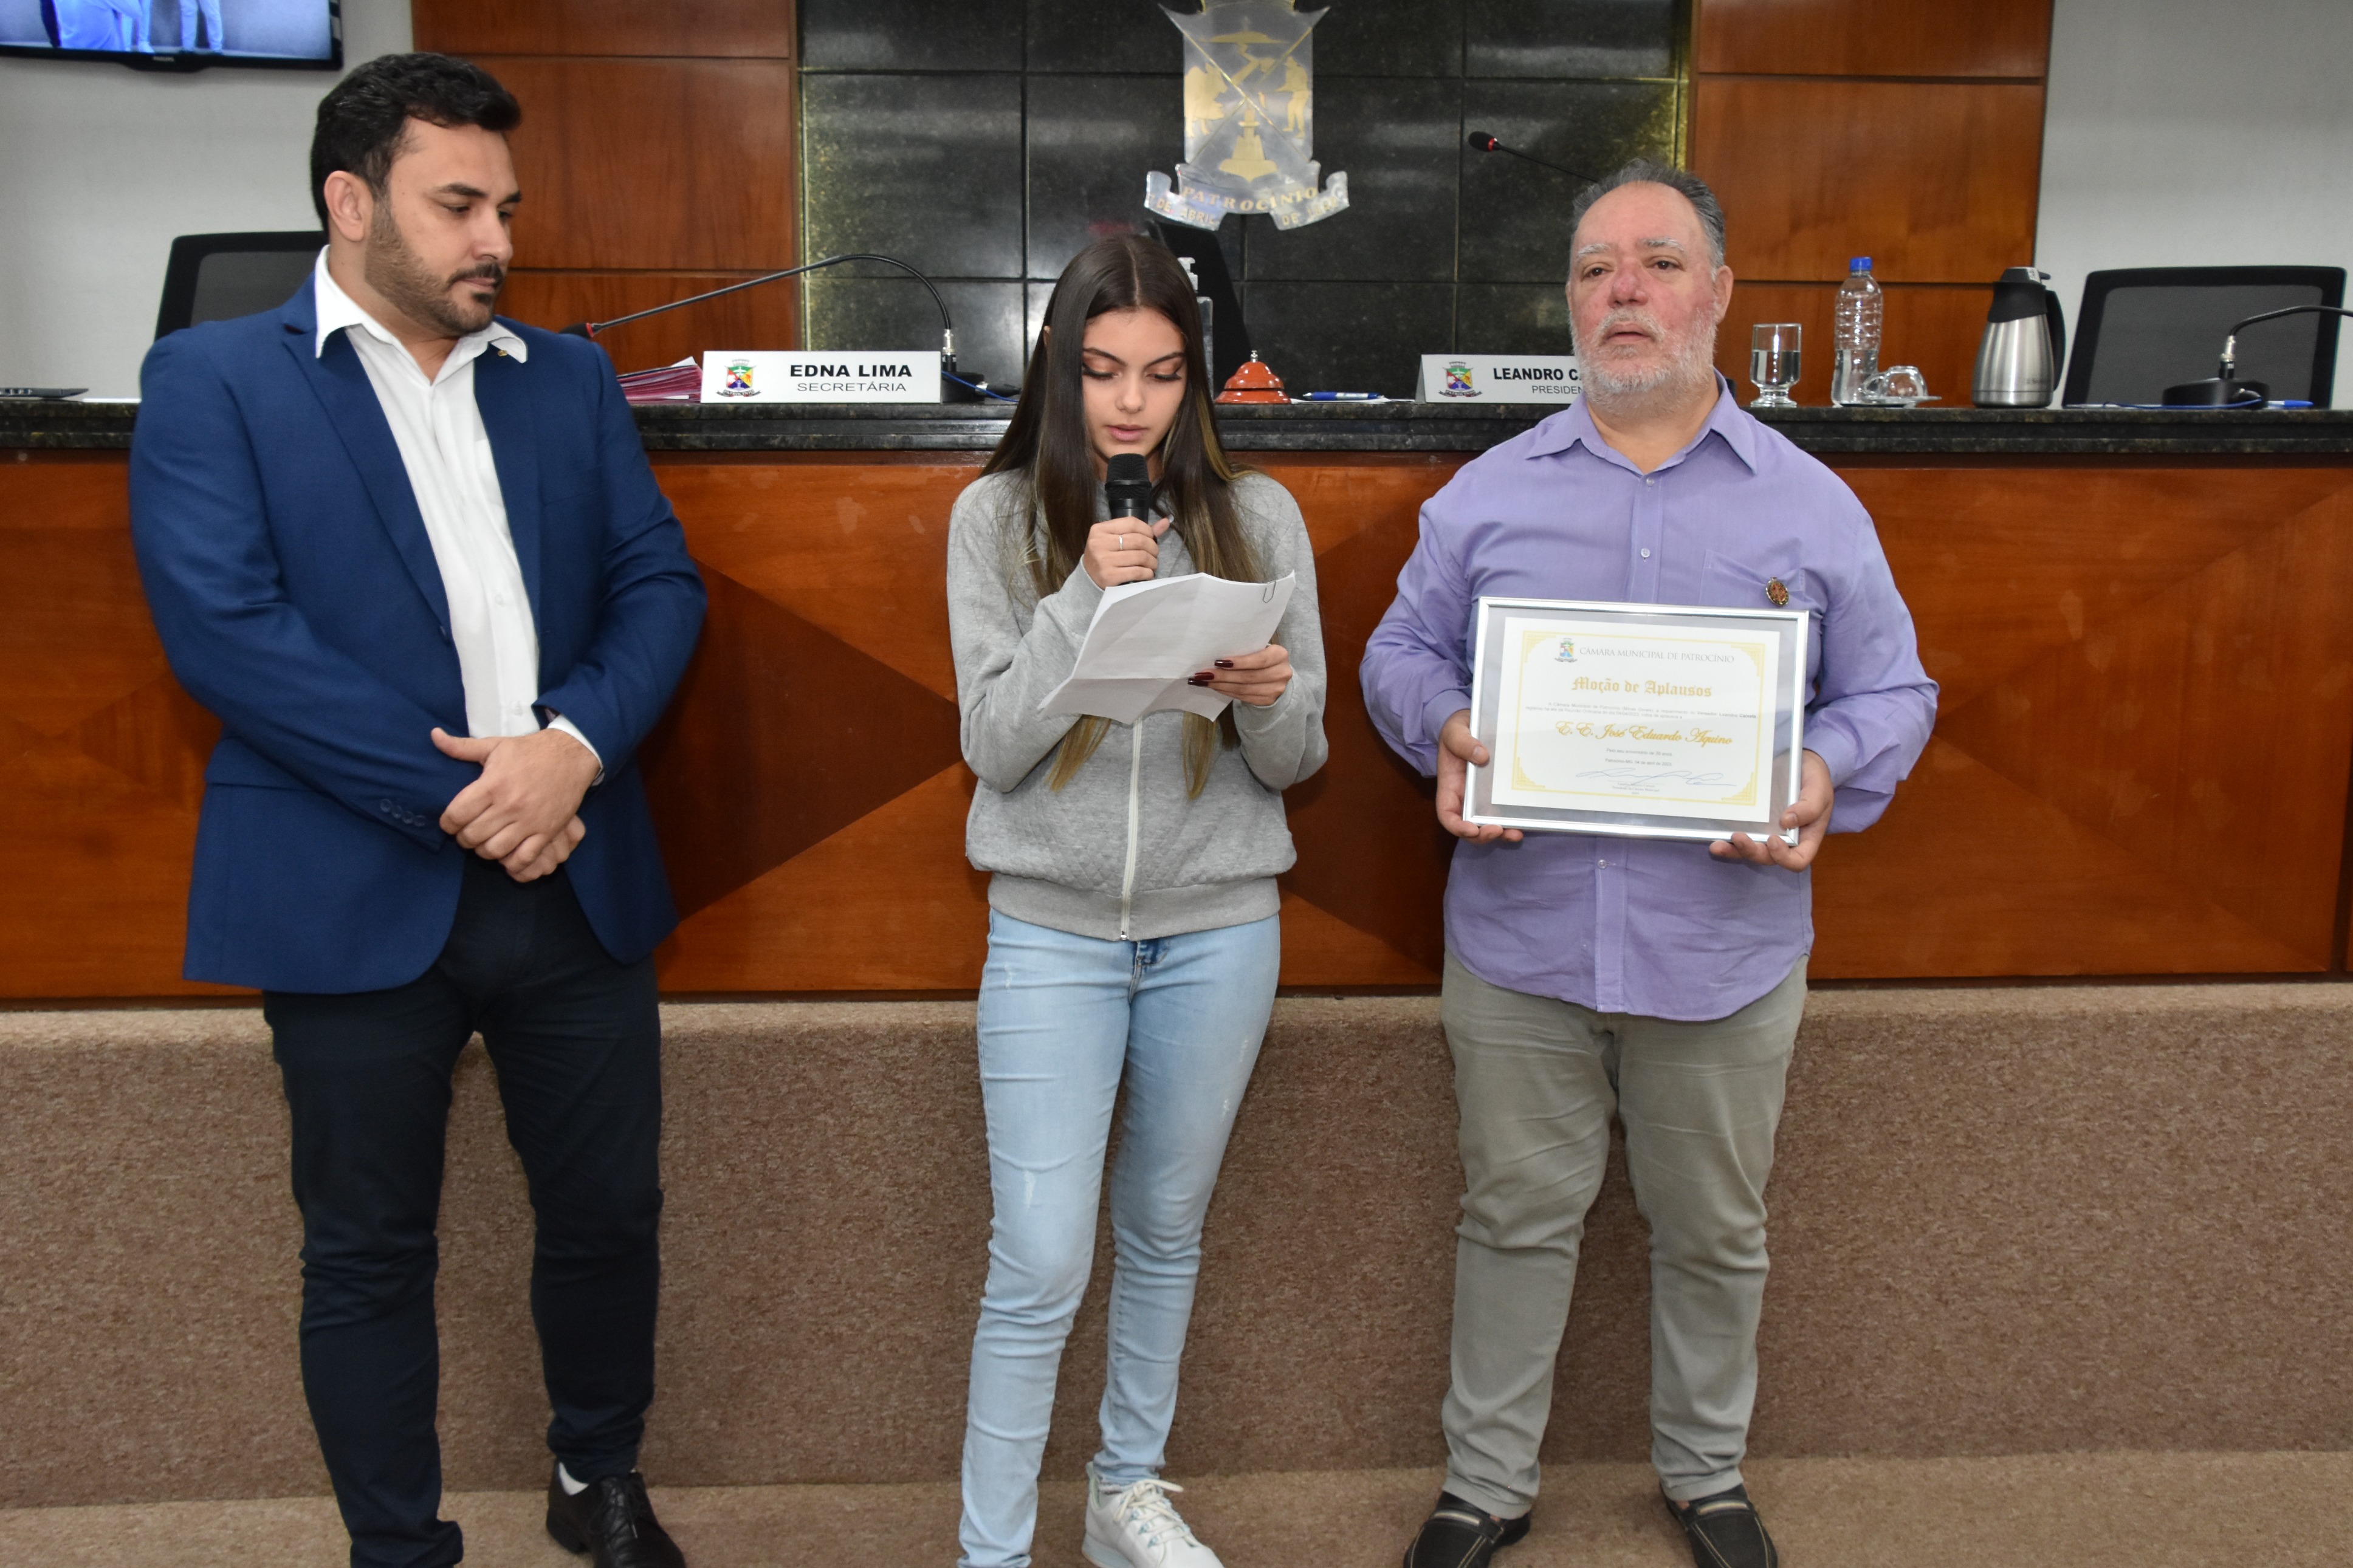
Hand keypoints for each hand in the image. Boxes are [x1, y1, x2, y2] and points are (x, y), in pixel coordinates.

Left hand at [434, 726, 601, 868]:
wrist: (571, 754)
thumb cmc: (529, 751)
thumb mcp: (494, 745)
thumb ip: (461, 747)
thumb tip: (433, 735)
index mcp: (492, 785)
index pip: (457, 815)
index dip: (447, 823)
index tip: (450, 822)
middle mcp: (509, 805)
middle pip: (472, 836)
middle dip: (464, 838)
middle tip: (467, 833)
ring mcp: (529, 821)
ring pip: (495, 850)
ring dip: (484, 851)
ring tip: (485, 842)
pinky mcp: (547, 831)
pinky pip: (524, 858)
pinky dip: (511, 862)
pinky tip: (507, 853)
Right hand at [1083, 516, 1170, 587]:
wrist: (1088, 579)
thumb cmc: (1106, 555)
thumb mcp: (1115, 538)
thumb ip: (1139, 530)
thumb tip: (1166, 522)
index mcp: (1100, 529)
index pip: (1132, 523)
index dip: (1147, 530)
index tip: (1151, 537)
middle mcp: (1099, 543)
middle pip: (1138, 540)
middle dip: (1152, 547)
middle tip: (1154, 553)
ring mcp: (1103, 560)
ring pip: (1140, 556)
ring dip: (1152, 562)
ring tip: (1152, 564)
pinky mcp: (1109, 577)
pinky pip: (1137, 572)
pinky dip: (1147, 573)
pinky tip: (1147, 573)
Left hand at [1188, 643, 1292, 706]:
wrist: (1277, 674)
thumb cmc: (1262, 657)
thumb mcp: (1259, 649)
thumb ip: (1245, 651)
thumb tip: (1215, 656)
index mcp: (1280, 655)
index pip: (1258, 660)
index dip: (1239, 662)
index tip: (1218, 662)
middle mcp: (1281, 673)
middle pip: (1247, 677)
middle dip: (1222, 676)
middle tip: (1203, 674)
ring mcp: (1275, 689)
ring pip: (1243, 689)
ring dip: (1220, 685)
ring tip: (1203, 681)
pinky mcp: (1267, 700)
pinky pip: (1242, 697)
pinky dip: (1226, 691)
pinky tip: (1215, 687)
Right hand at [1436, 710, 1520, 842]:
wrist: (1472, 724)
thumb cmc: (1459, 730)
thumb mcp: (1455, 731)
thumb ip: (1463, 742)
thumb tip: (1482, 756)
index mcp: (1450, 787)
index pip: (1447, 814)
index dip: (1457, 827)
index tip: (1471, 829)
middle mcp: (1465, 798)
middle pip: (1469, 827)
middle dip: (1481, 835)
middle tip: (1497, 830)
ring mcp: (1482, 799)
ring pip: (1488, 824)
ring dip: (1501, 833)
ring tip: (1515, 833)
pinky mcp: (1497, 795)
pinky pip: (1504, 812)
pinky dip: (1512, 821)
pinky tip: (1525, 822)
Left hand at [1711, 749, 1832, 869]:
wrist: (1803, 765)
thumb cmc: (1816, 781)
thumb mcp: (1819, 791)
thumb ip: (1809, 807)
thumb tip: (1787, 822)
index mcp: (1805, 838)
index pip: (1797, 860)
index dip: (1783, 857)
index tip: (1773, 839)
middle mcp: (1785, 841)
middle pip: (1768, 857)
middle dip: (1752, 851)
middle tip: (1739, 837)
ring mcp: (1767, 833)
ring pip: (1750, 851)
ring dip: (1734, 851)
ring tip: (1718, 845)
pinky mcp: (1753, 824)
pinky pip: (1740, 837)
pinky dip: (1727, 840)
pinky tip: (1714, 837)